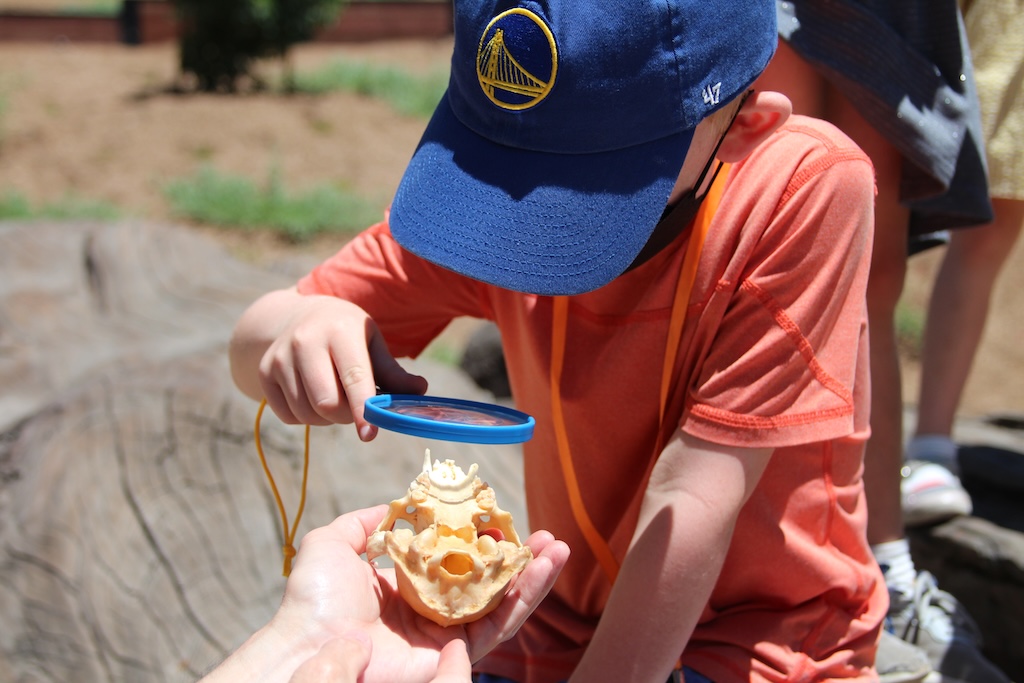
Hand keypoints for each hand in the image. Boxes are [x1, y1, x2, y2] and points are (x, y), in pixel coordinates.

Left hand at [204, 505, 568, 682]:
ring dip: (534, 577)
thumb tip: (394, 505)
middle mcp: (432, 610)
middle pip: (489, 582)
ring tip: (558, 551)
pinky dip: (523, 601)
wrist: (311, 647)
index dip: (484, 539)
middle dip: (521, 559)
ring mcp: (446, 635)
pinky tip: (538, 573)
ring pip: (503, 604)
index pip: (458, 560)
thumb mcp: (332, 543)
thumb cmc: (314, 599)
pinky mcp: (454, 655)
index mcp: (408, 586)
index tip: (503, 516)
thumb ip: (365, 522)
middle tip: (547, 536)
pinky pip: (497, 626)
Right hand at [238, 287, 427, 437]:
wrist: (294, 316)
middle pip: (327, 403)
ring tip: (334, 397)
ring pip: (307, 414)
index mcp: (340, 331)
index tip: (369, 433)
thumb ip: (393, 372)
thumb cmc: (344, 333)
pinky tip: (312, 396)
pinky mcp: (264, 373)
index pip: (353, 377)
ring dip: (326, 419)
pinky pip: (288, 416)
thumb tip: (419, 392)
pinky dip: (305, 417)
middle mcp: (305, 342)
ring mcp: (280, 358)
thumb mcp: (371, 342)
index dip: (362, 409)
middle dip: (345, 416)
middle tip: (354, 407)